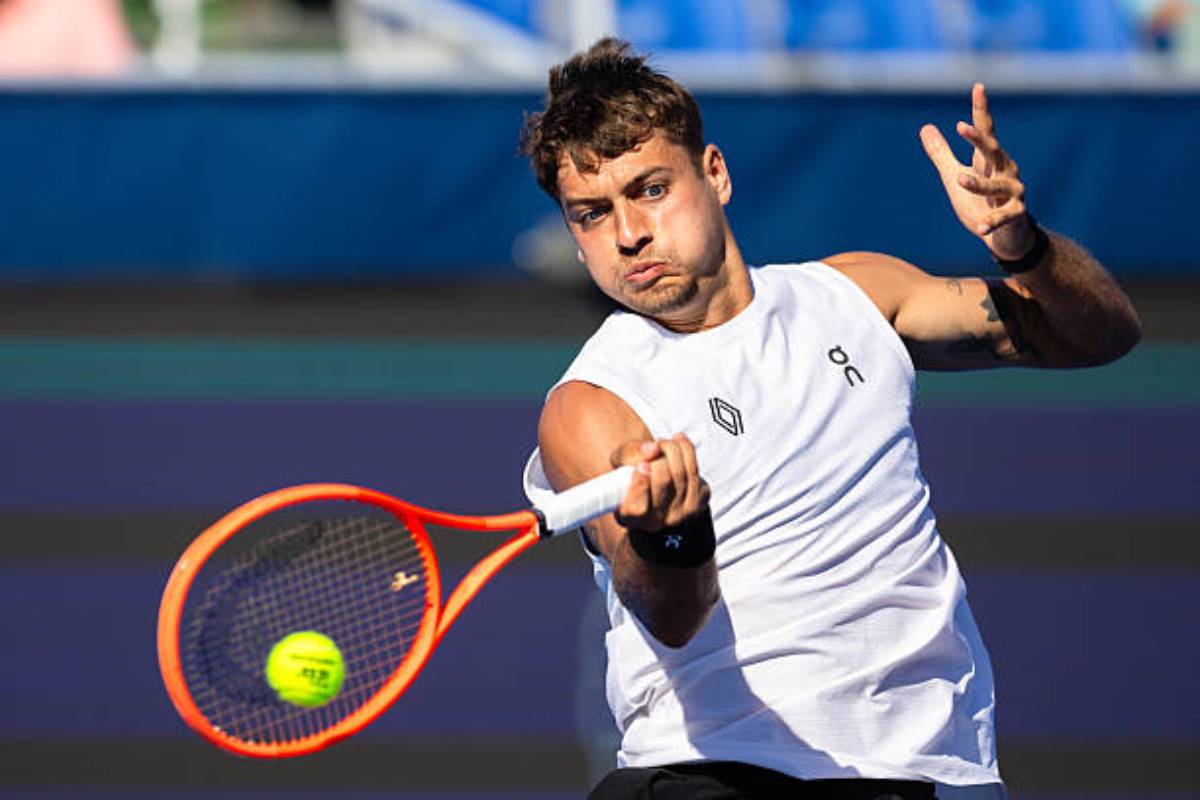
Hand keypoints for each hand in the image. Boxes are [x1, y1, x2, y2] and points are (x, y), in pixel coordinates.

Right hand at [609, 434, 709, 530]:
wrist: (655, 480)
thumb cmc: (633, 471)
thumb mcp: (621, 461)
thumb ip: (631, 454)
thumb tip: (653, 449)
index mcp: (629, 517)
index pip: (637, 508)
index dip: (641, 484)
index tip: (642, 465)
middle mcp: (655, 522)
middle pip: (663, 481)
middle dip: (658, 456)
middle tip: (654, 448)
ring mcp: (679, 515)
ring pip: (681, 473)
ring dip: (673, 448)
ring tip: (663, 443)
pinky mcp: (698, 504)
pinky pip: (695, 471)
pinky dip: (686, 451)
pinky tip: (678, 446)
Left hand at [920, 82, 1035, 260]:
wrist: (1005, 236)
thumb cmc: (980, 202)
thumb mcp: (955, 175)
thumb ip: (941, 153)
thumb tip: (925, 127)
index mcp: (989, 159)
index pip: (985, 130)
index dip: (981, 109)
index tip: (978, 86)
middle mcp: (1005, 170)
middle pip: (993, 150)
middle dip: (979, 139)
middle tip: (962, 127)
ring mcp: (1013, 192)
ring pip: (996, 185)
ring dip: (978, 183)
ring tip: (960, 179)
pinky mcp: (1016, 215)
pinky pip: (1004, 218)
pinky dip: (991, 222)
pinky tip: (980, 227)